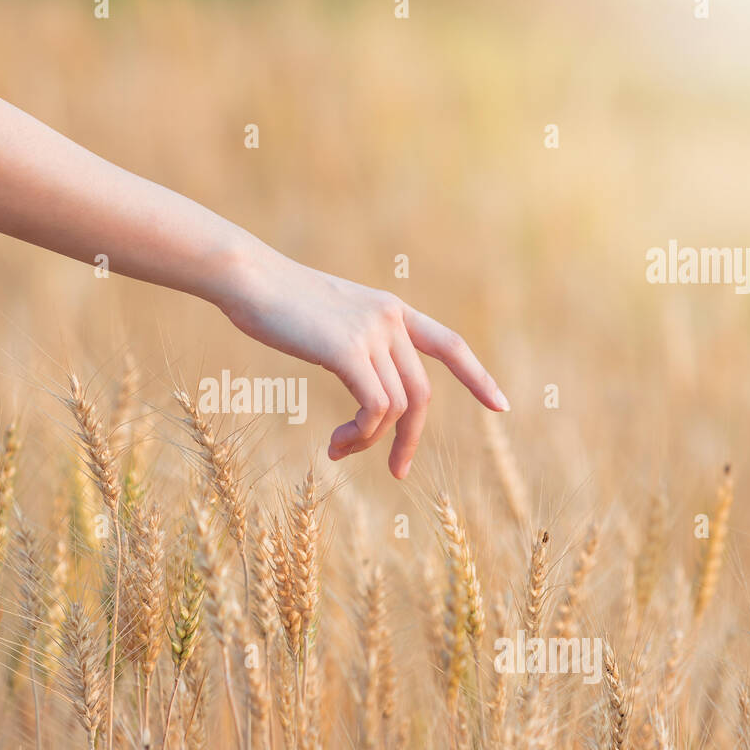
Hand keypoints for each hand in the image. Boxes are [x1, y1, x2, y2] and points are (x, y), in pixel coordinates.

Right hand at [217, 246, 508, 478]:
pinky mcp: (348, 350)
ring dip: (370, 441)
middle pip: (421, 394)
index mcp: (390, 309)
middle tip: (397, 472)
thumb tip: (362, 383)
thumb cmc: (275, 301)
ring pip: (396, 407)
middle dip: (410, 440)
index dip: (477, 376)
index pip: (449, 344)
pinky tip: (337, 443)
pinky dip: (361, 435)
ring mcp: (371, 333)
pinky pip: (375, 409)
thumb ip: (354, 342)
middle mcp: (389, 318)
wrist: (248, 277)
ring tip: (339, 449)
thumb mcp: (328, 319)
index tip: (501, 406)